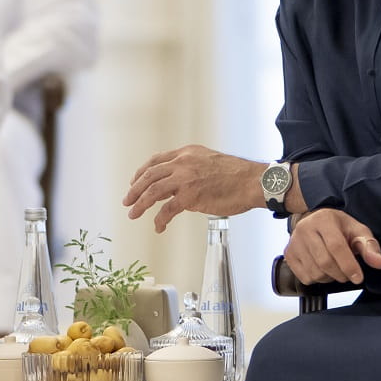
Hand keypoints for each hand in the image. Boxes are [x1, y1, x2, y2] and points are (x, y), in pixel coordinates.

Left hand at [123, 145, 265, 231]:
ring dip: (140, 204)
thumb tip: (172, 188)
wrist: (253, 181)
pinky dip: (159, 220)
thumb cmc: (236, 175)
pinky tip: (158, 227)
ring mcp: (185, 179)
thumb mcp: (207, 163)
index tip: (134, 182)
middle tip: (127, 201)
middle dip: (135, 189)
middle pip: (149, 175)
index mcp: (186, 153)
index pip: (156, 160)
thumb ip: (188, 171)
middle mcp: (182, 163)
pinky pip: (167, 210)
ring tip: (133, 214)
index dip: (142, 172)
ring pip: (153, 191)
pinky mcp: (190, 196)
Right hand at [285, 208, 380, 285]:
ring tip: (335, 269)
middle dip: (341, 274)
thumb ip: (369, 247)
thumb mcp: (357, 231)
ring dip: (329, 278)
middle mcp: (304, 229)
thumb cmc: (339, 227)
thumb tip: (380, 263)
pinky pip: (305, 277)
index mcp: (323, 220)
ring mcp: (294, 242)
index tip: (358, 278)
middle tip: (348, 274)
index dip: (349, 265)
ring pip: (315, 272)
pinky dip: (317, 279)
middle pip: (325, 262)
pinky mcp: (288, 254)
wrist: (316, 222)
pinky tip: (322, 269)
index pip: (336, 246)